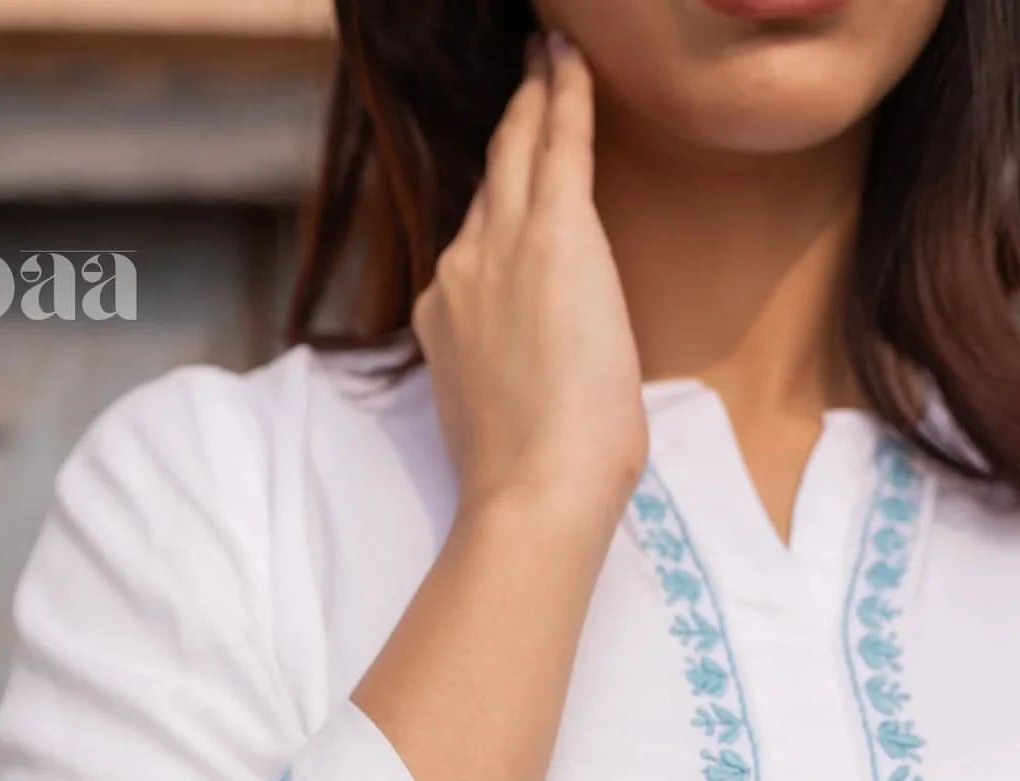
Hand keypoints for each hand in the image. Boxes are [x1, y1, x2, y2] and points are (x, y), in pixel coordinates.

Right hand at [412, 30, 646, 555]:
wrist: (534, 490)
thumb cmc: (530, 478)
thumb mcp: (499, 411)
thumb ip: (507, 368)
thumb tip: (538, 369)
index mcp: (447, 315)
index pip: (473, 242)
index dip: (492, 201)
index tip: (503, 171)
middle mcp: (460, 268)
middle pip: (487, 176)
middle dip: (507, 121)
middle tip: (526, 71)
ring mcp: (500, 246)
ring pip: (518, 146)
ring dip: (535, 92)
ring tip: (550, 50)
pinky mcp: (554, 234)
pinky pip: (561, 140)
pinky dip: (565, 91)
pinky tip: (572, 56)